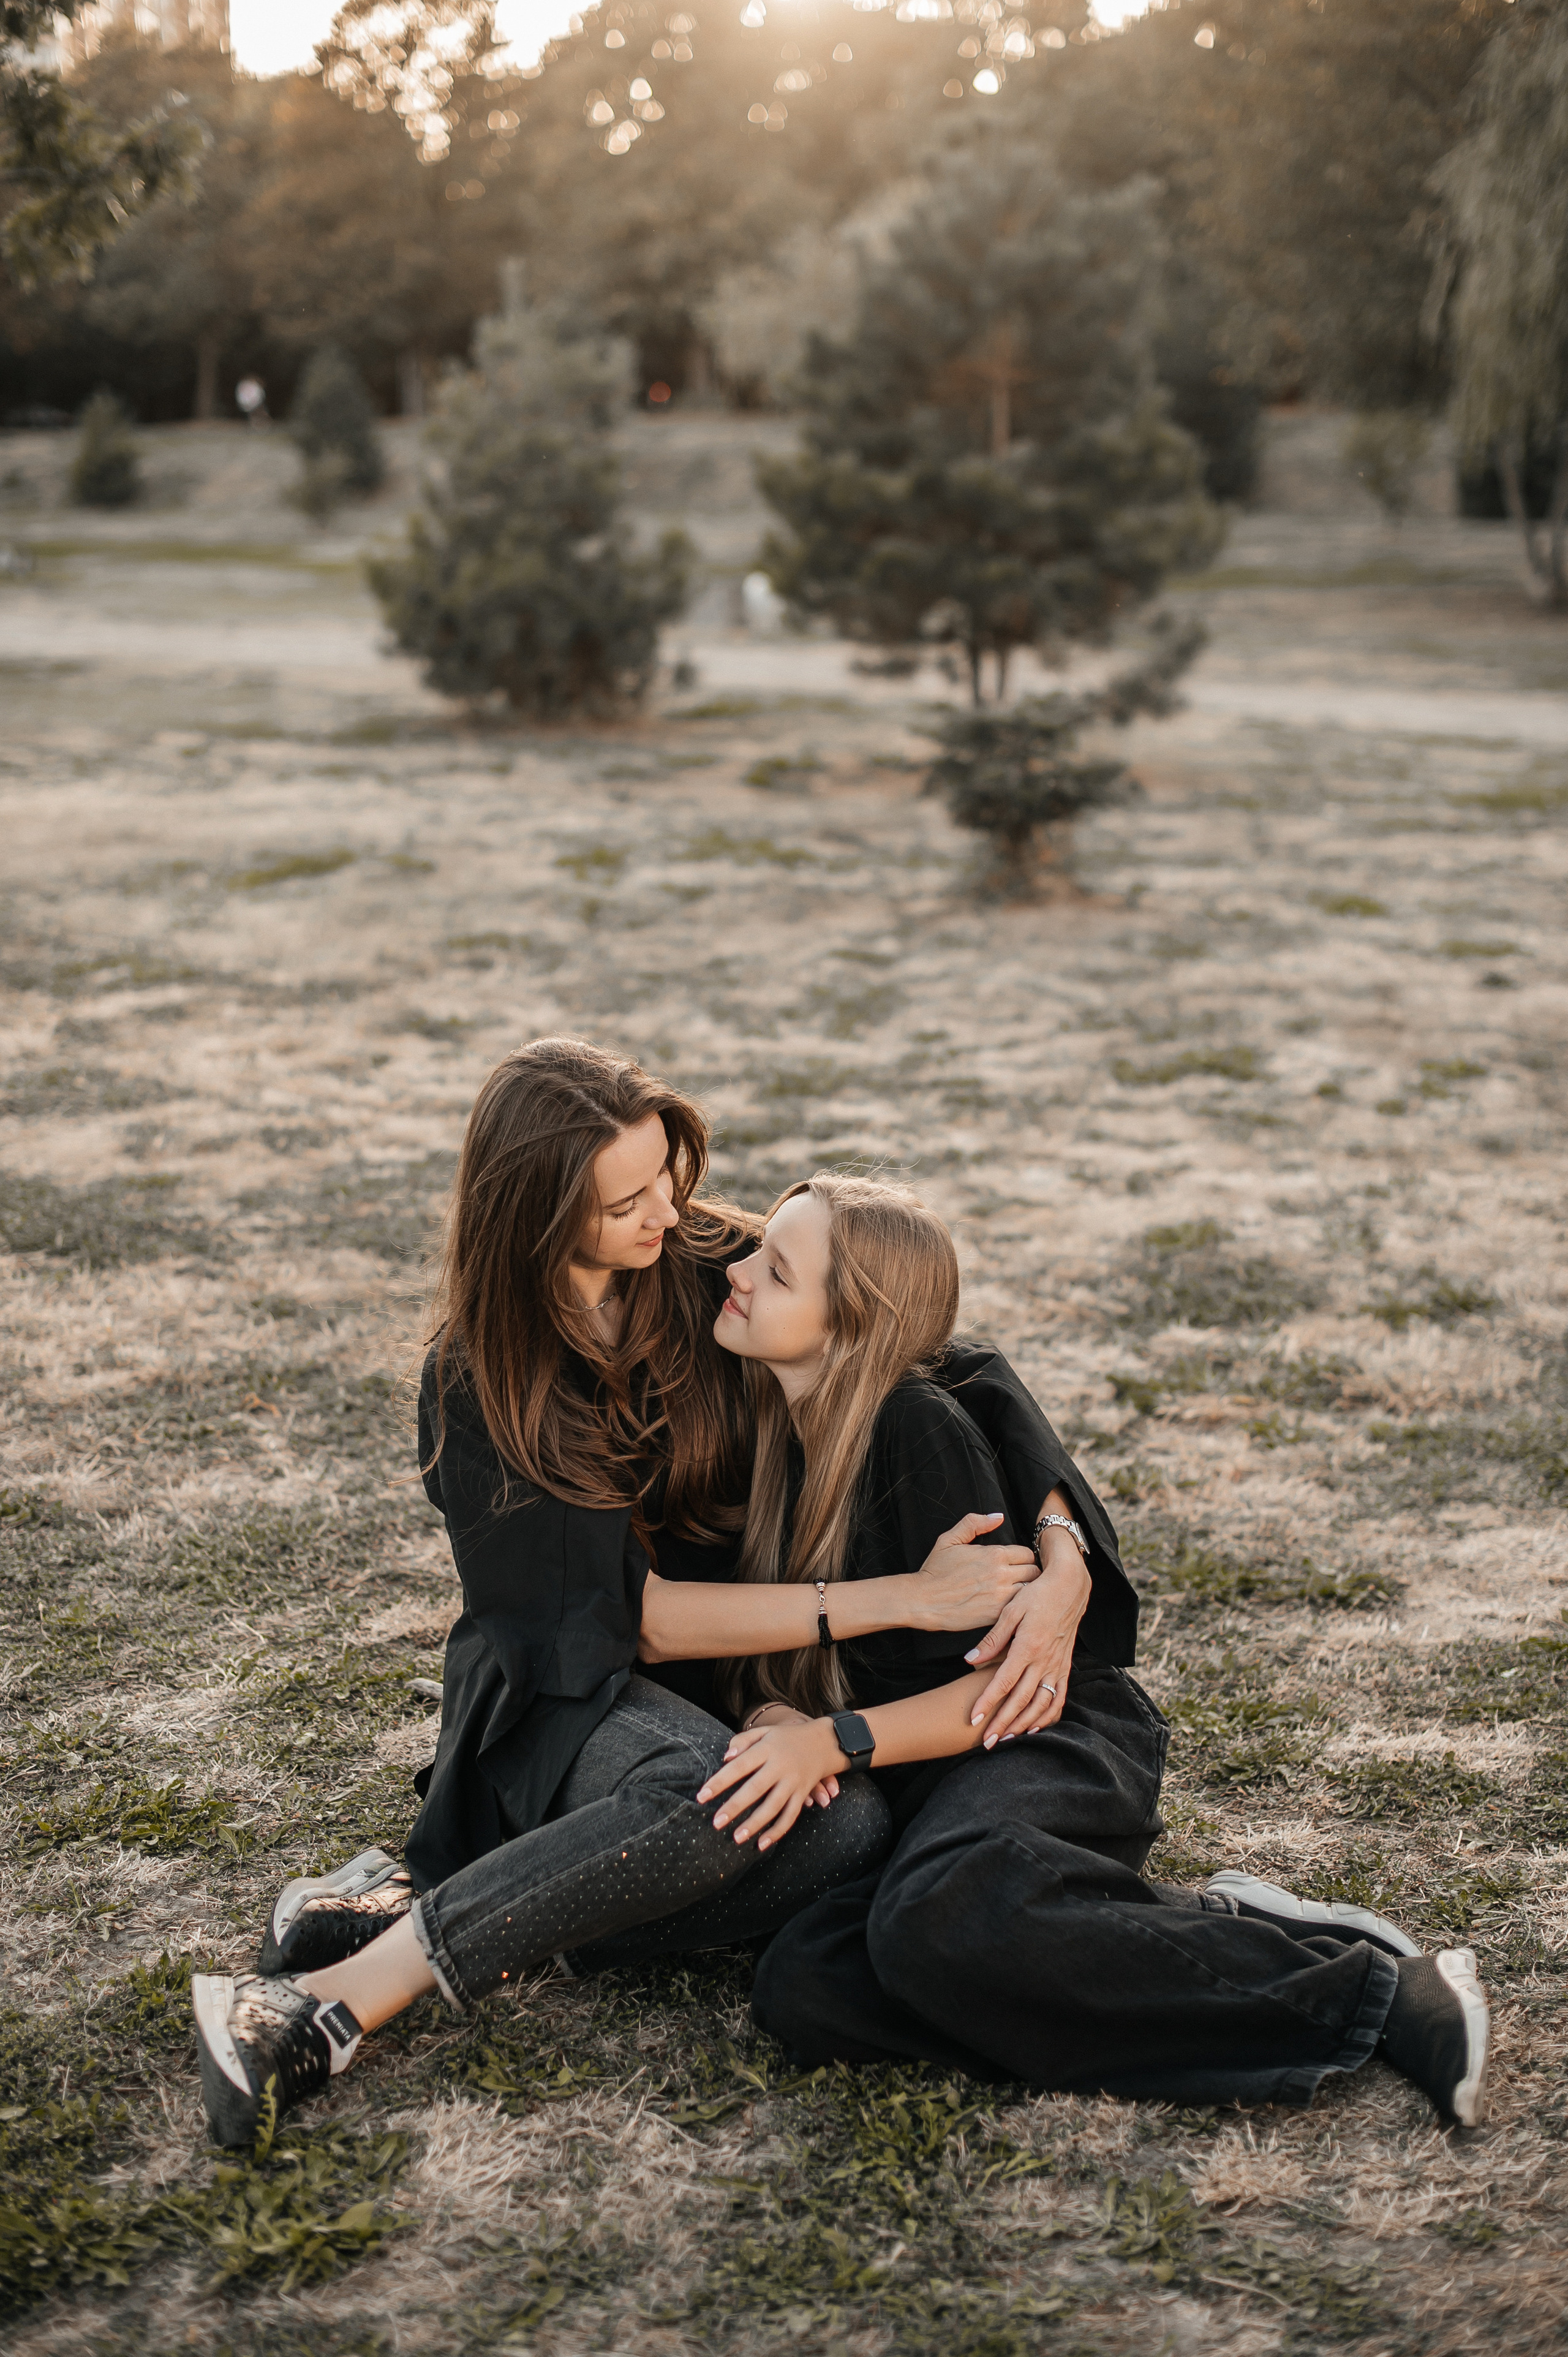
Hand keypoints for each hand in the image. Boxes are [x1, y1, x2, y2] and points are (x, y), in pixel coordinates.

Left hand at [696, 1717, 844, 1850]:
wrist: (825, 1742)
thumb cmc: (786, 1738)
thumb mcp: (765, 1732)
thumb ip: (743, 1740)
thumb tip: (725, 1758)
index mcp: (767, 1749)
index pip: (739, 1766)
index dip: (720, 1781)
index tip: (702, 1796)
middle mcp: (780, 1766)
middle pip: (755, 1788)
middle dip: (735, 1806)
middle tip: (716, 1823)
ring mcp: (793, 1782)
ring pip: (773, 1806)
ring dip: (755, 1824)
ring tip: (736, 1838)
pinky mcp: (802, 1794)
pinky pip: (790, 1816)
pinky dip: (777, 1831)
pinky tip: (761, 1844)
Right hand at [906, 1511, 1036, 1631]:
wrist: (924, 1600)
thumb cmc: (935, 1570)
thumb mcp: (949, 1539)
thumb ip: (974, 1523)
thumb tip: (998, 1517)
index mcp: (994, 1554)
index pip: (1027, 1553)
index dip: (1023, 1557)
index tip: (1015, 1563)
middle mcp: (1001, 1574)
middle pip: (1034, 1572)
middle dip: (1029, 1573)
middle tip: (1019, 1578)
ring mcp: (1000, 1595)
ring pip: (1030, 1590)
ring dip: (1026, 1591)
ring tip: (1016, 1592)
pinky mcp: (997, 1613)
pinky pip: (1019, 1607)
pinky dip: (1017, 1606)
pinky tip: (1008, 1605)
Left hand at [964, 1536, 1089, 1745]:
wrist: (1069, 1586)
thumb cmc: (1036, 1594)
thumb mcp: (1011, 1611)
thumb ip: (992, 1639)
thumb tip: (969, 1661)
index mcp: (1028, 1647)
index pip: (1003, 1682)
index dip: (987, 1703)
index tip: (973, 1719)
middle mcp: (1044, 1660)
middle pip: (1021, 1700)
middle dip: (1003, 1723)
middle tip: (986, 1742)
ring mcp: (1057, 1665)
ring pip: (1041, 1704)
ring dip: (1024, 1724)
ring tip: (1007, 1738)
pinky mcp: (1066, 1666)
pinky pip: (1059, 1698)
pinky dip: (1049, 1716)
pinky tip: (1036, 1728)